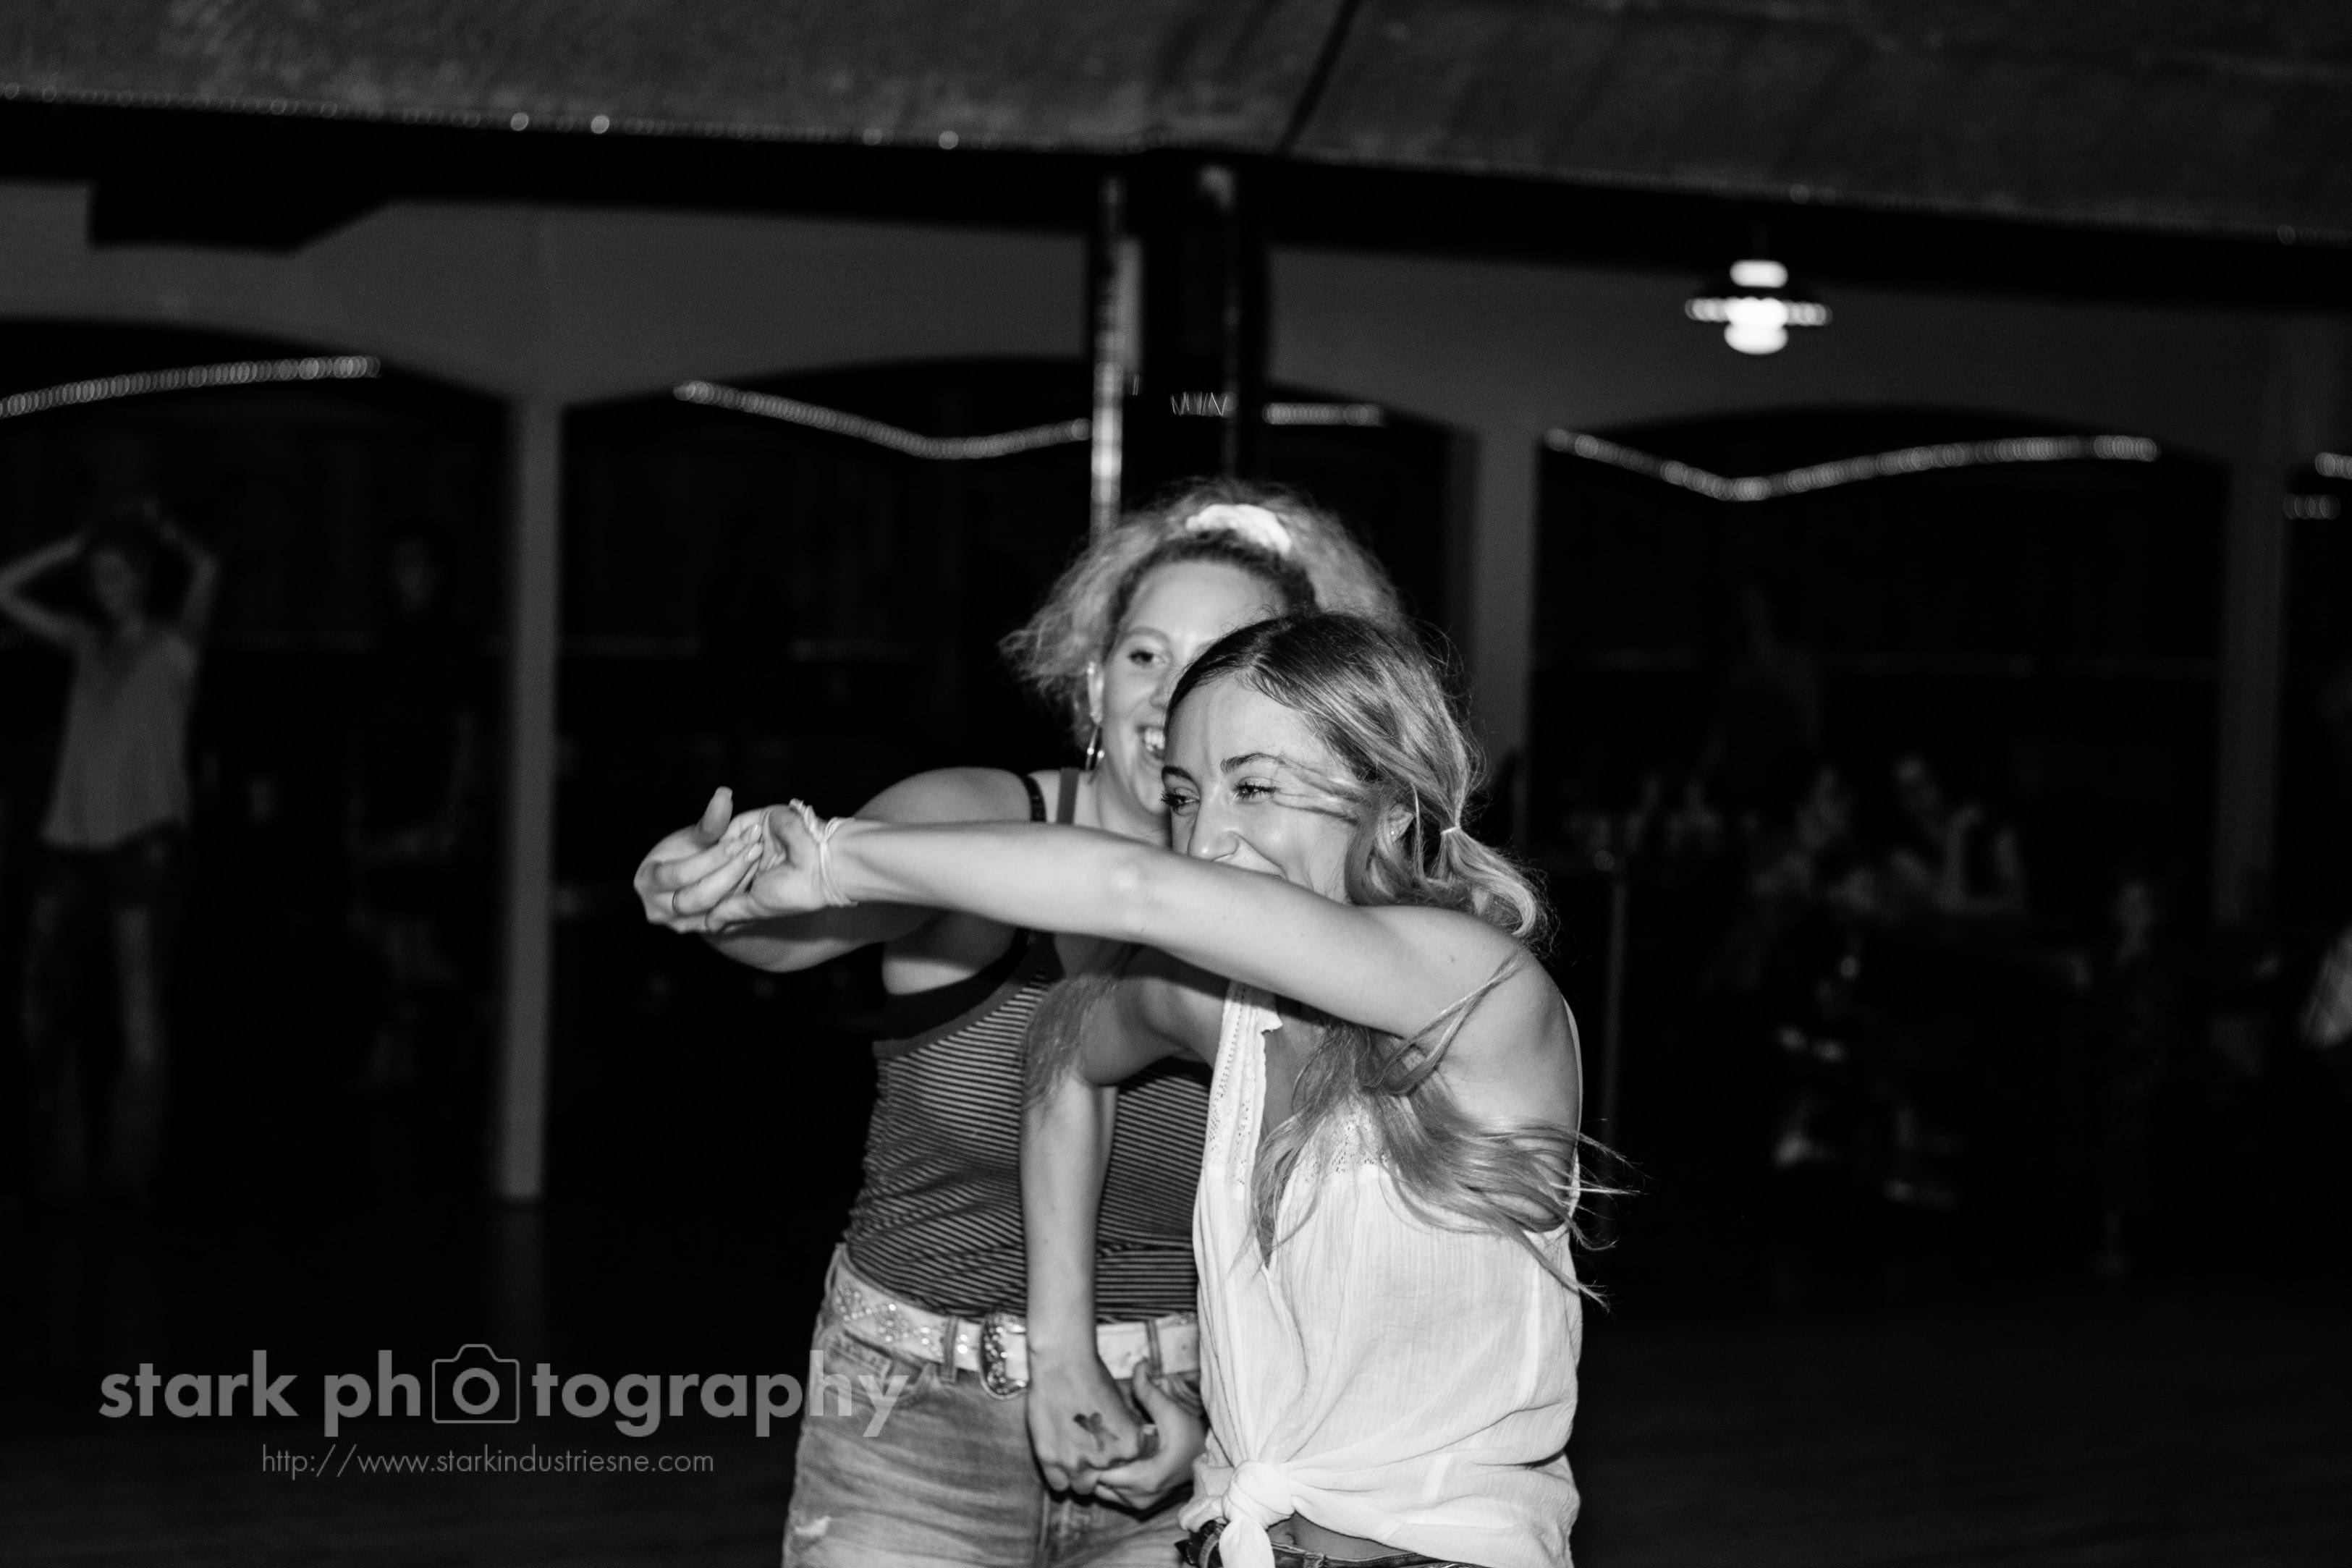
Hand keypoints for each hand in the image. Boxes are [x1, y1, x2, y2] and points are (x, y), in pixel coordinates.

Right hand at [634, 788, 745, 930]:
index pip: (680, 873)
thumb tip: (725, 794)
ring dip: (740, 883)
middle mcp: (659, 909)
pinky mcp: (700, 931)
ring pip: (714, 910)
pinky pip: (724, 918)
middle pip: (698, 896)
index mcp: (648, 881)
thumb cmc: (685, 852)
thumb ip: (709, 822)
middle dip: (730, 871)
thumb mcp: (693, 837)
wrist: (686, 879)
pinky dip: (742, 898)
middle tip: (755, 848)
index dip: (712, 857)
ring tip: (758, 859)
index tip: (741, 839)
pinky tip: (758, 878)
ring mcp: (679, 924)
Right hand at [1026, 1349, 1146, 1495]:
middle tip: (1093, 1448)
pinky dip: (1060, 1475)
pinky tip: (1060, 1456)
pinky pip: (1059, 1485)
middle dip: (1104, 1469)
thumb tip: (1133, 1443)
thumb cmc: (1095, 1377)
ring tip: (1077, 1453)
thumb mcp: (1123, 1406)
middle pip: (1109, 1480)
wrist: (1063, 1363)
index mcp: (1130, 1446)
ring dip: (1082, 1476)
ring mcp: (1076, 1463)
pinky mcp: (1050, 1461)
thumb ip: (1127, 1433)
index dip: (1124, 1456)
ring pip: (1083, 1488)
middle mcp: (1106, 1460)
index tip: (1115, 1445)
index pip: (1133, 1466)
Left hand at [1093, 1366, 1204, 1511]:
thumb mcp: (1171, 1413)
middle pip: (1098, 1481)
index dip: (1092, 1452)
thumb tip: (1139, 1364)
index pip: (1100, 1472)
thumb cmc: (1190, 1438)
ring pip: (1103, 1489)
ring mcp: (1139, 1505)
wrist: (1209, 1463)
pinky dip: (1109, 1479)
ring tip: (1103, 1446)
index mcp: (1144, 1478)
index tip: (1091, 1433)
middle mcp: (1139, 1497)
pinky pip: (1112, 1494)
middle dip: (1094, 1460)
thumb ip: (1149, 1391)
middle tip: (1093, 1436)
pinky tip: (1114, 1458)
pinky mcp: (1139, 1506)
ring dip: (1101, 1470)